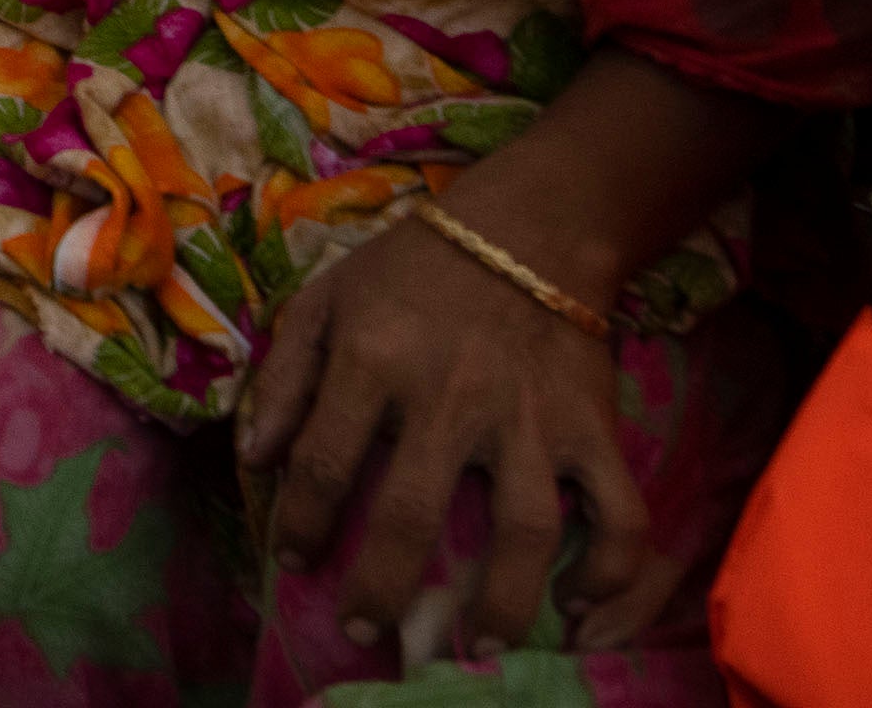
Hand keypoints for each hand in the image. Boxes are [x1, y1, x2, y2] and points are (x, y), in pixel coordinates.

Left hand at [244, 213, 659, 657]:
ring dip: (501, 601)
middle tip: (365, 632)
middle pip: (412, 514)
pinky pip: (618, 511)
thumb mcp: (326, 299)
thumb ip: (285, 377)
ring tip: (476, 645)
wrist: (529, 227)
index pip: (324, 464)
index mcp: (372, 358)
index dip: (302, 524)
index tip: (293, 563)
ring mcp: (528, 415)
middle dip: (382, 588)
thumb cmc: (411, 268)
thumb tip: (253, 458)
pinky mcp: (593, 425)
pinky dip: (607, 567)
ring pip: (522, 530)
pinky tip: (577, 602)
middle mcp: (450, 395)